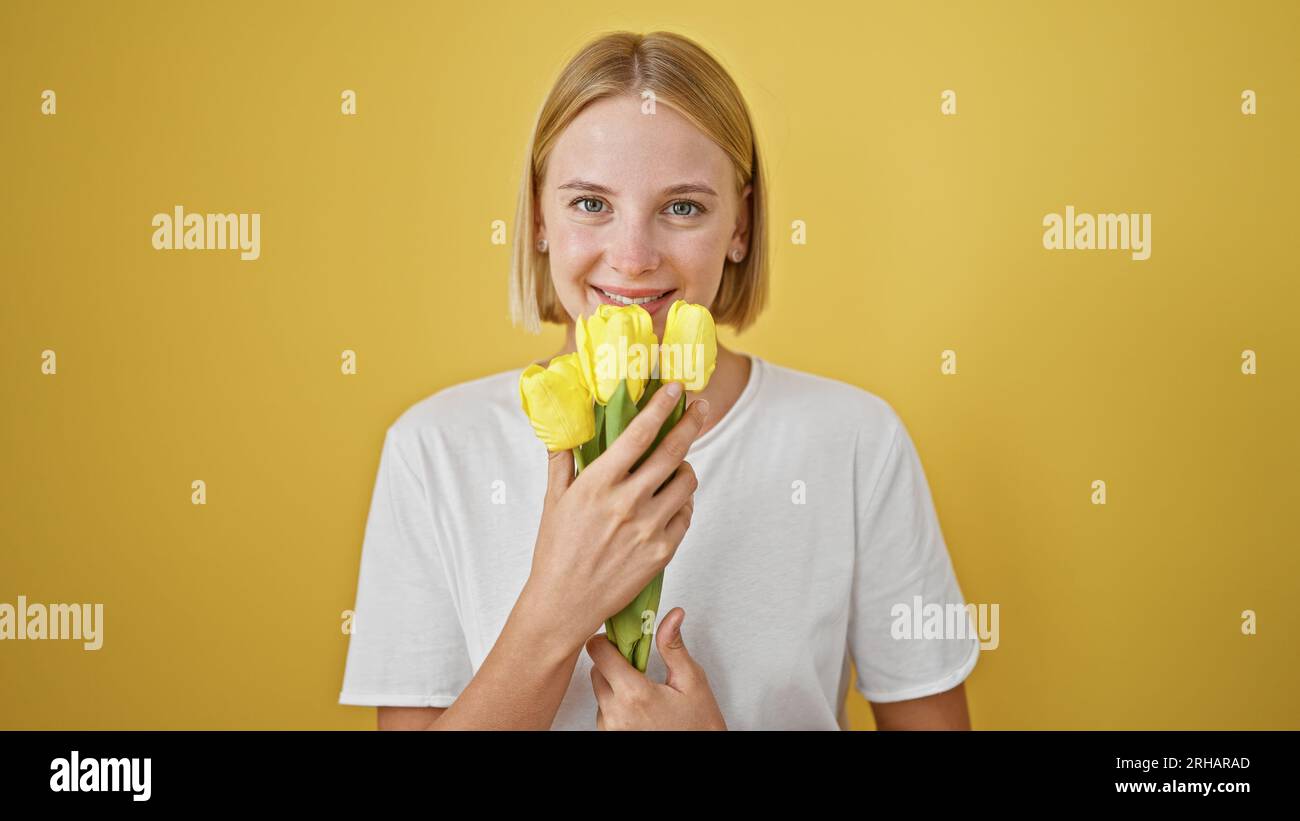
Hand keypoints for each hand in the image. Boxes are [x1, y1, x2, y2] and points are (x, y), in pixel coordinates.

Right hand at [525, 385, 708, 651]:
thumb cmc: (554, 551)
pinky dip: (684, 502)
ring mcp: (649, 528)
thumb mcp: (553, 501)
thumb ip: (562, 463)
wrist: (564, 603)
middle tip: (700, 407)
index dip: (660, 407)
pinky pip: (687, 514)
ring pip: (686, 482)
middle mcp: (627, 502)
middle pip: (673, 451)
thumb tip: (561, 432)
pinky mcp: (663, 551)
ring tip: (676, 465)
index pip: (638, 434)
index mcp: (599, 484)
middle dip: (691, 423)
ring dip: (685, 467)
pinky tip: (672, 500)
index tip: (674, 388)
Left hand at [586, 607, 726, 729]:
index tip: (621, 640)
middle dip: (613, 664)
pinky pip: (602, 712)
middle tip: (638, 667)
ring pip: (598, 692)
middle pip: (596, 671)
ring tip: (641, 691)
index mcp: (635, 694)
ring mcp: (611, 729)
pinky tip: (637, 707)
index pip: (598, 652)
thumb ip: (673, 646)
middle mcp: (616, 714)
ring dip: (614, 686)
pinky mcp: (610, 738)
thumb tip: (672, 616)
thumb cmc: (699, 723)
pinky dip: (615, 705)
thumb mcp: (692, 680)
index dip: (608, 640)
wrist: (700, 753)